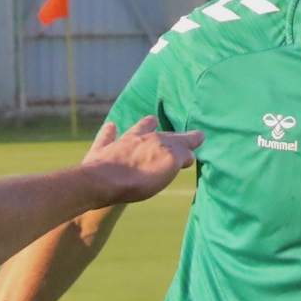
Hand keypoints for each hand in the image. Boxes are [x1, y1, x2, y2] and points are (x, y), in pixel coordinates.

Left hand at [78, 116, 204, 205]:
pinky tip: (111, 126)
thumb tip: (189, 153)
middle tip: (180, 133)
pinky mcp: (100, 152)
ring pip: (135, 130)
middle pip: (160, 135)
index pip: (180, 141)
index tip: (200, 136)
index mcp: (159, 142)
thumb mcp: (168, 166)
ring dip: (144, 125)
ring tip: (151, 119)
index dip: (190, 140)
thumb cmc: (139, 177)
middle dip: (172, 135)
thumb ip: (180, 156)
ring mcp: (119, 144)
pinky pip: (106, 138)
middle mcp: (141, 139)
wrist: (103, 181)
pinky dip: (109, 132)